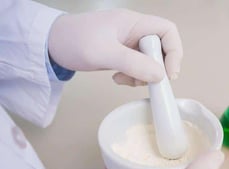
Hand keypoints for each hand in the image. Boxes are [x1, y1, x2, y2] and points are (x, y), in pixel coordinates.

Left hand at [48, 9, 182, 85]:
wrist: (50, 45)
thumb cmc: (74, 41)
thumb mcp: (104, 53)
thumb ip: (133, 63)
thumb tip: (160, 75)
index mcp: (134, 23)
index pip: (167, 31)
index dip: (174, 51)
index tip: (169, 73)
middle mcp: (134, 32)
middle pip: (161, 48)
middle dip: (156, 68)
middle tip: (145, 81)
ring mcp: (127, 44)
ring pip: (150, 61)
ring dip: (143, 75)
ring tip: (125, 80)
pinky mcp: (121, 54)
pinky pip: (137, 67)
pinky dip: (132, 77)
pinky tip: (117, 78)